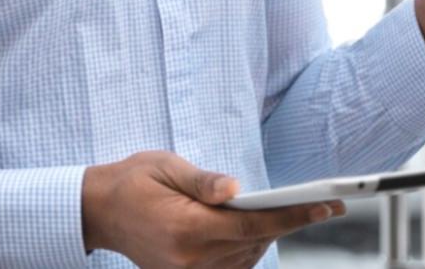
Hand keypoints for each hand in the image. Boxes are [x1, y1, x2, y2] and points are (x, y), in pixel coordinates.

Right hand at [79, 151, 343, 268]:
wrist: (98, 210)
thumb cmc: (132, 181)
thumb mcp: (165, 166)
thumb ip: (202, 181)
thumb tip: (234, 190)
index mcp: (186, 228)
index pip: (252, 225)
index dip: (293, 217)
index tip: (326, 207)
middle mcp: (190, 258)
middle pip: (254, 244)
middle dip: (284, 223)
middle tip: (316, 205)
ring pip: (246, 259)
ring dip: (266, 237)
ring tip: (279, 214)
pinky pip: (230, 268)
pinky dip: (246, 251)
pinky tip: (250, 232)